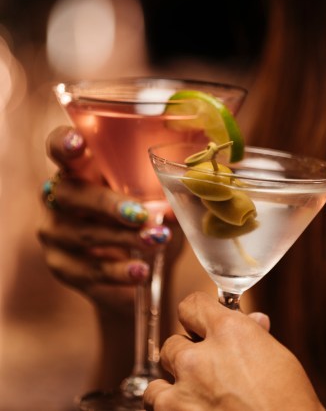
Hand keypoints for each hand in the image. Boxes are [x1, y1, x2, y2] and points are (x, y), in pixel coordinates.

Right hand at [38, 126, 182, 313]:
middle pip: (70, 194)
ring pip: (82, 234)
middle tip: (142, 215)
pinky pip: (87, 271)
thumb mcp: (153, 202)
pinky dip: (118, 272)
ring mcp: (56, 233)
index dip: (63, 143)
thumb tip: (178, 204)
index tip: (78, 143)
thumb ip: (162, 198)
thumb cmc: (141, 220)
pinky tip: (140, 273)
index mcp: (81, 171)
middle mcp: (60, 198)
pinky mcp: (62, 266)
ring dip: (123, 239)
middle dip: (108, 205)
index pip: (59, 149)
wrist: (131, 267)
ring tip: (156, 242)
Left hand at [144, 292, 325, 410]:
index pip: (193, 304)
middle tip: (207, 368)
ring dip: (175, 380)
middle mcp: (200, 356)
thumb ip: (255, 336)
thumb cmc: (289, 402)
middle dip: (189, 352)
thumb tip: (254, 321)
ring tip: (195, 393)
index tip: (198, 321)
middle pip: (173, 340)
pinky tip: (189, 409)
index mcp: (229, 332)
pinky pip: (154, 400)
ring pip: (160, 371)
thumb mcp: (277, 358)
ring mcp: (183, 390)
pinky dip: (168, 405)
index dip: (196, 313)